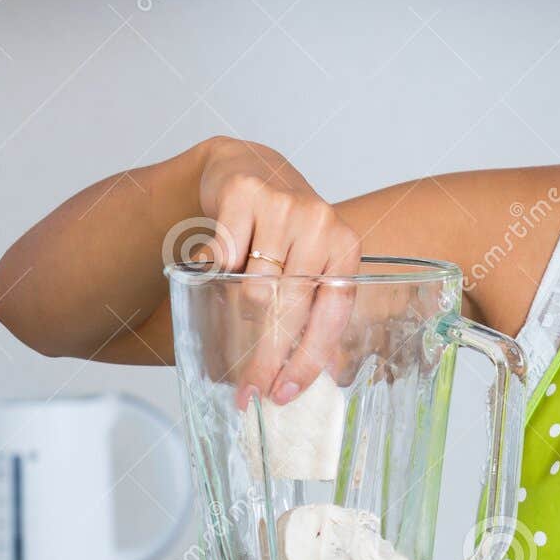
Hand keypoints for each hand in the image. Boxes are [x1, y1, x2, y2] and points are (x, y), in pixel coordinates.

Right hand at [196, 137, 361, 402]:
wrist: (248, 167)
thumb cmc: (281, 231)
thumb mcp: (307, 266)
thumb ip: (310, 310)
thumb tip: (308, 381)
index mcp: (345, 249)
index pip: (331, 316)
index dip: (308, 360)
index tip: (283, 393)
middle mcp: (322, 225)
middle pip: (290, 311)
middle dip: (266, 360)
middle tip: (246, 393)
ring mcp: (284, 206)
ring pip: (254, 289)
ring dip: (238, 310)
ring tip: (233, 308)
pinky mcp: (244, 194)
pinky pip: (223, 256)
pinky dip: (215, 269)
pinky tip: (216, 263)